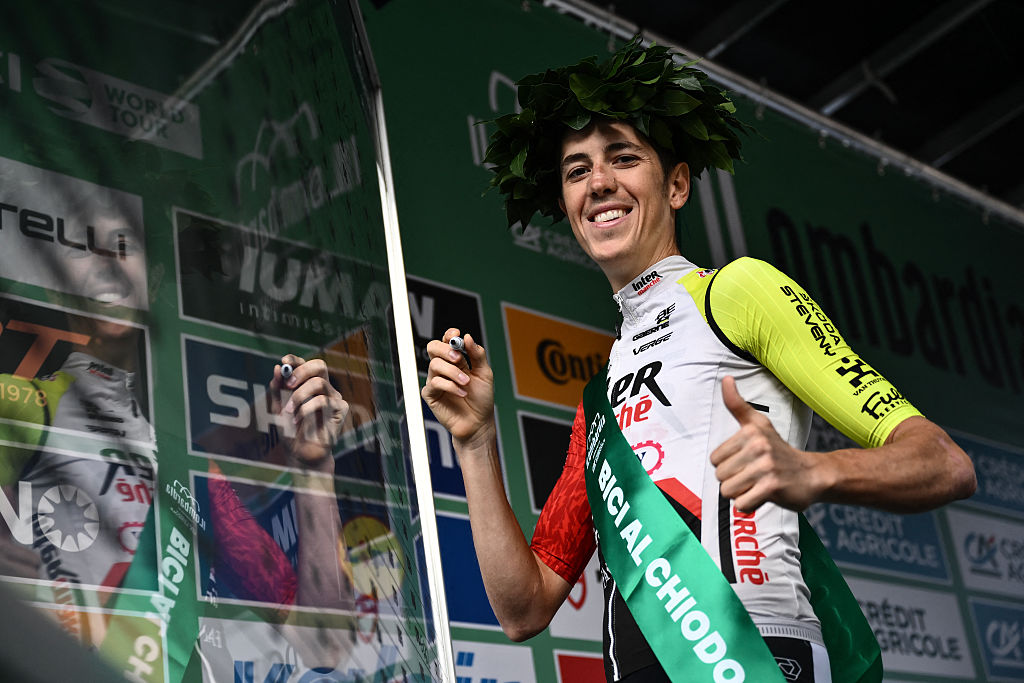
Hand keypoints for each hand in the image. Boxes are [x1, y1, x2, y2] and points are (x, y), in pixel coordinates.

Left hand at [271, 355, 348, 468]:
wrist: (299, 453)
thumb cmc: (290, 431)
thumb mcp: (277, 408)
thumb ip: (277, 389)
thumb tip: (278, 368)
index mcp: (309, 385)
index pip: (306, 364)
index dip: (296, 360)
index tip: (284, 362)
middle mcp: (324, 388)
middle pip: (320, 366)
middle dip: (302, 371)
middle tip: (289, 384)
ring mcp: (334, 398)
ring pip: (319, 383)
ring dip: (299, 396)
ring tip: (288, 411)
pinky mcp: (341, 410)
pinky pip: (323, 401)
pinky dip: (306, 410)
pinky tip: (297, 420)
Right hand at [421, 328, 494, 448]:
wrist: (479, 423)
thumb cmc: (481, 399)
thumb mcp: (485, 373)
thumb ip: (477, 355)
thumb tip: (467, 337)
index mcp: (456, 360)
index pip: (446, 341)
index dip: (449, 335)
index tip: (456, 334)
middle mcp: (444, 368)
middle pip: (433, 348)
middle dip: (445, 350)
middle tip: (459, 358)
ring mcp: (436, 381)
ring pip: (435, 365)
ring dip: (453, 372)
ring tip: (466, 383)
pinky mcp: (431, 395)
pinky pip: (434, 383)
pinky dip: (450, 386)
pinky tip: (462, 392)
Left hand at [710, 376, 821, 511]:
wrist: (813, 474)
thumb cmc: (779, 450)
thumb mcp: (758, 424)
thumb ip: (737, 404)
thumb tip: (725, 379)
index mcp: (750, 431)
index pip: (715, 459)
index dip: (728, 465)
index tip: (746, 462)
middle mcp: (758, 446)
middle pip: (720, 476)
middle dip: (734, 481)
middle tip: (754, 476)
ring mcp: (765, 466)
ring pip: (728, 491)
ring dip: (741, 493)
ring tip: (758, 485)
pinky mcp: (772, 486)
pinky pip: (741, 504)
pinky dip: (750, 505)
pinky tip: (763, 496)